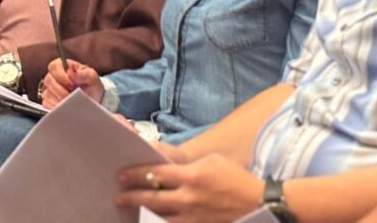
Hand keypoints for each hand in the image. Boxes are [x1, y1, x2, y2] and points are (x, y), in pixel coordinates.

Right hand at [41, 59, 102, 108]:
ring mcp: (50, 90)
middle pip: (48, 80)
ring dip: (59, 100)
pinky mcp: (48, 102)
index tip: (71, 84)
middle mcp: (54, 77)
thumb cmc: (91, 87)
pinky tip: (65, 109)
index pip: (54, 66)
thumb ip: (86, 73)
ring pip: (47, 94)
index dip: (60, 75)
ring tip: (70, 103)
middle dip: (60, 90)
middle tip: (70, 96)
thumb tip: (74, 73)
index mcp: (63, 67)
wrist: (93, 103)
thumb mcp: (93, 78)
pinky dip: (56, 107)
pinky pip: (47, 105)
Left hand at [116, 154, 263, 221]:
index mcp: (191, 176)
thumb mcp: (212, 161)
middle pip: (152, 198)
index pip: (156, 174)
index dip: (136, 174)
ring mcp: (192, 216)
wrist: (257, 203)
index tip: (122, 174)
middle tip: (118, 194)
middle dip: (133, 196)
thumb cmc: (235, 177)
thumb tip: (168, 167)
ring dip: (142, 212)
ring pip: (160, 216)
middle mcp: (188, 198)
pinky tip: (151, 221)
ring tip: (129, 210)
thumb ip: (188, 165)